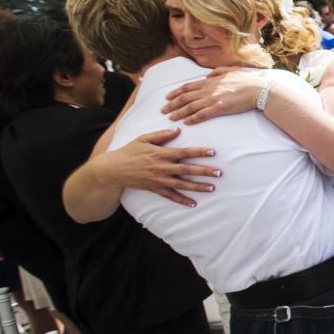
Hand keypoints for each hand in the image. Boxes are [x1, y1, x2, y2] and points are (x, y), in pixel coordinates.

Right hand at [98, 128, 219, 207]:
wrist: (113, 169)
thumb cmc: (130, 151)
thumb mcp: (144, 138)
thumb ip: (161, 135)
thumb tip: (178, 130)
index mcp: (161, 153)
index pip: (184, 152)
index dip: (199, 152)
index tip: (213, 152)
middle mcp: (162, 167)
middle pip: (187, 170)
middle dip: (204, 171)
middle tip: (219, 173)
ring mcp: (159, 179)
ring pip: (182, 184)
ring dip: (197, 187)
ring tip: (212, 188)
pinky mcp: (155, 188)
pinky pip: (171, 196)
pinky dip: (182, 200)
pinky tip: (194, 203)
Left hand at [162, 67, 263, 123]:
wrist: (258, 88)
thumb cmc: (247, 80)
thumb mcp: (230, 70)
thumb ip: (217, 72)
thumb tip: (208, 75)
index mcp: (210, 81)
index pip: (187, 87)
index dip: (175, 92)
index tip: (167, 97)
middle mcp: (208, 89)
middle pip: (185, 97)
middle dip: (172, 104)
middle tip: (163, 110)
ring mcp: (213, 99)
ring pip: (191, 106)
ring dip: (179, 113)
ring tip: (170, 118)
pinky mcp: (220, 108)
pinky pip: (202, 114)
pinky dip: (193, 118)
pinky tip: (186, 122)